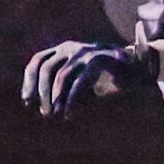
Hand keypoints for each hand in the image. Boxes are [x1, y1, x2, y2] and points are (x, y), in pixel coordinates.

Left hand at [21, 39, 161, 117]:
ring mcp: (85, 52)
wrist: (136, 69)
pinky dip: (71, 100)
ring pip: (60, 75)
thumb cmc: (105, 77)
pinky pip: (79, 83)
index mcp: (64, 49)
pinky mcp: (98, 61)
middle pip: (45, 68)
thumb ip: (62, 88)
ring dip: (54, 98)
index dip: (29, 81)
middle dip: (41, 92)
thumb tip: (41, 105)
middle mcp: (71, 48)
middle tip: (44, 113)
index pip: (37, 61)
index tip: (27, 101)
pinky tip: (68, 114)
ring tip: (54, 114)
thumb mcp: (79, 81)